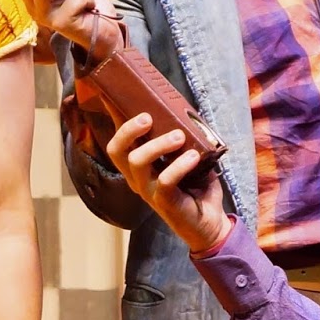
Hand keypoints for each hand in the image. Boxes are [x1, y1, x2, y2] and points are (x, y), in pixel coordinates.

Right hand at [105, 113, 230, 252]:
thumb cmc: (197, 188)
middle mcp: (137, 177)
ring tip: (179, 136)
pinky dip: (179, 165)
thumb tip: (189, 114)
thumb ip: (184, 140)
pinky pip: (165, 180)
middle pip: (117, 150)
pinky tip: (193, 157)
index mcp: (139, 165)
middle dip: (128, 130)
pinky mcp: (163, 201)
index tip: (111, 95)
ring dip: (158, 144)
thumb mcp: (188, 157)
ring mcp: (148, 190)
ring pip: (137, 161)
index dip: (114, 119)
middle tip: (148, 118)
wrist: (209, 223)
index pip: (120, 140)